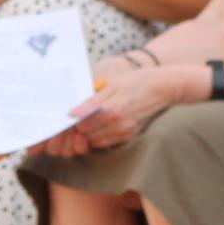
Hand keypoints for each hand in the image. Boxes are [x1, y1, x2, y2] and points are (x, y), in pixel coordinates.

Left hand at [37, 53, 195, 157]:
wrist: (163, 87)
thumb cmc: (135, 81)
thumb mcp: (111, 84)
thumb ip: (91, 100)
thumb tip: (72, 112)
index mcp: (110, 109)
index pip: (80, 124)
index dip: (69, 125)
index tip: (60, 122)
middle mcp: (117, 124)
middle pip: (85, 136)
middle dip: (74, 132)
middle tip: (67, 127)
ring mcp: (124, 132)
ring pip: (94, 142)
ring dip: (85, 136)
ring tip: (81, 126)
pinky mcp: (129, 136)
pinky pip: (106, 143)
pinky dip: (97, 138)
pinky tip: (95, 129)